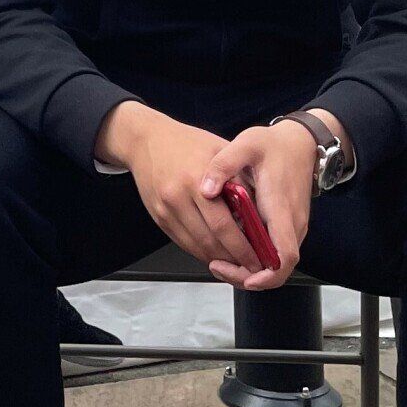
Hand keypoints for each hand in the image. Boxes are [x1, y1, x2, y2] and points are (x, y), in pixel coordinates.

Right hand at [95, 101, 263, 280]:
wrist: (147, 140)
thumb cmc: (187, 143)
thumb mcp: (220, 152)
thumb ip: (239, 181)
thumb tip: (259, 214)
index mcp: (197, 180)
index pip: (224, 225)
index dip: (242, 248)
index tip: (258, 258)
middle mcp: (178, 197)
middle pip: (210, 240)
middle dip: (233, 259)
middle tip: (251, 266)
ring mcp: (166, 209)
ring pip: (196, 246)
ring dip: (218, 259)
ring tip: (237, 262)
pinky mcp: (159, 217)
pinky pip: (183, 242)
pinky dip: (201, 251)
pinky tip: (215, 252)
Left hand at [198, 123, 316, 291]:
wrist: (302, 143)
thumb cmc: (274, 145)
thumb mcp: (246, 144)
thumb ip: (224, 164)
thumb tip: (205, 190)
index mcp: (281, 208)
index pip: (284, 255)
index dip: (267, 275)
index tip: (245, 279)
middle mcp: (292, 224)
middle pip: (278, 267)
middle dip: (248, 276)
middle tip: (217, 267)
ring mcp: (293, 228)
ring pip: (276, 263)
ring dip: (250, 270)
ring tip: (219, 261)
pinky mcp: (288, 227)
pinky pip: (274, 253)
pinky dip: (255, 258)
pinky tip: (231, 249)